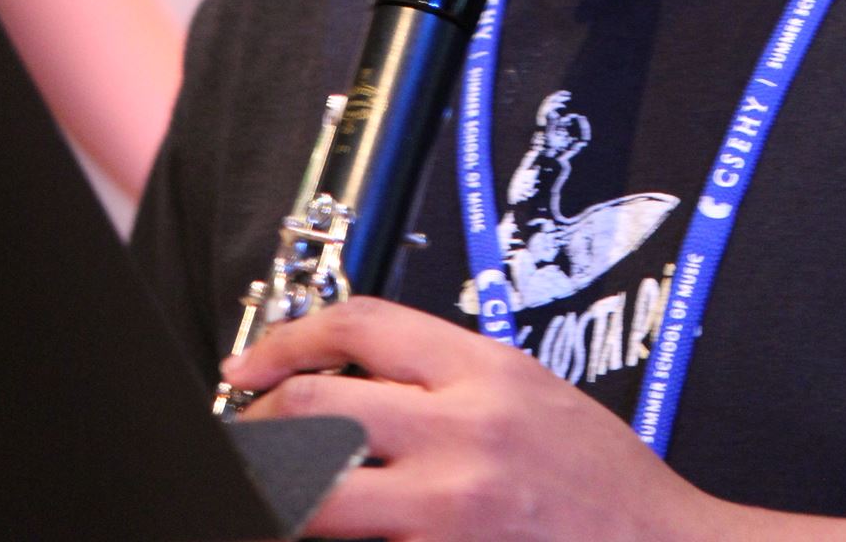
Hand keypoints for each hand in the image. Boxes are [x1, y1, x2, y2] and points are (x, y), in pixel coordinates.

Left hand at [228, 297, 725, 540]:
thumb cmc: (602, 485)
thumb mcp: (531, 392)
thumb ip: (450, 377)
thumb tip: (353, 376)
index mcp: (486, 371)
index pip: (360, 325)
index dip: (287, 339)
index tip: (250, 366)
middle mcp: (464, 431)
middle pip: (317, 408)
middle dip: (259, 427)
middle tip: (243, 438)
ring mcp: (448, 508)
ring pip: (314, 489)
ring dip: (274, 491)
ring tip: (266, 493)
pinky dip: (327, 538)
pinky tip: (325, 532)